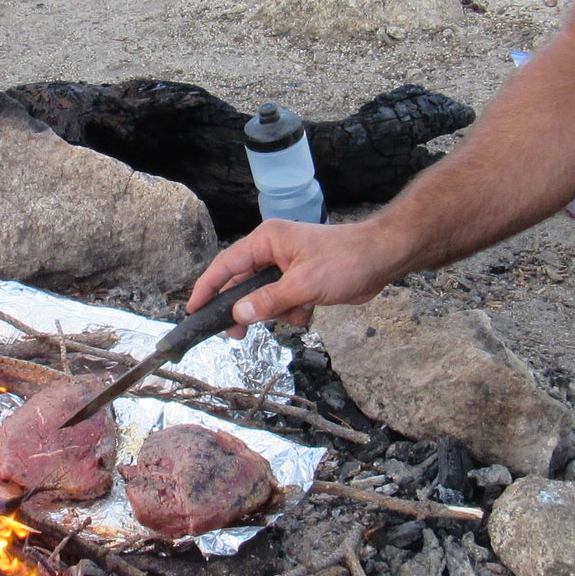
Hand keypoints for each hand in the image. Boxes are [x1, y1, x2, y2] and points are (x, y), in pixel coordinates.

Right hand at [184, 218, 409, 330]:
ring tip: (296, 312)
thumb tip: (237, 315)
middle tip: (234, 335)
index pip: (226, 264)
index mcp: (267, 240)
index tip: (192, 309)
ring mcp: (287, 267)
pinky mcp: (302, 281)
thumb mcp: (302, 285)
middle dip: (245, 309)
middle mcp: (273, 251)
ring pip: (265, 298)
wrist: (382, 258)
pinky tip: (311, 309)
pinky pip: (284, 302)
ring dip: (277, 311)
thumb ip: (267, 301)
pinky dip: (294, 310)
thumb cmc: (344, 261)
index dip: (207, 287)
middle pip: (243, 284)